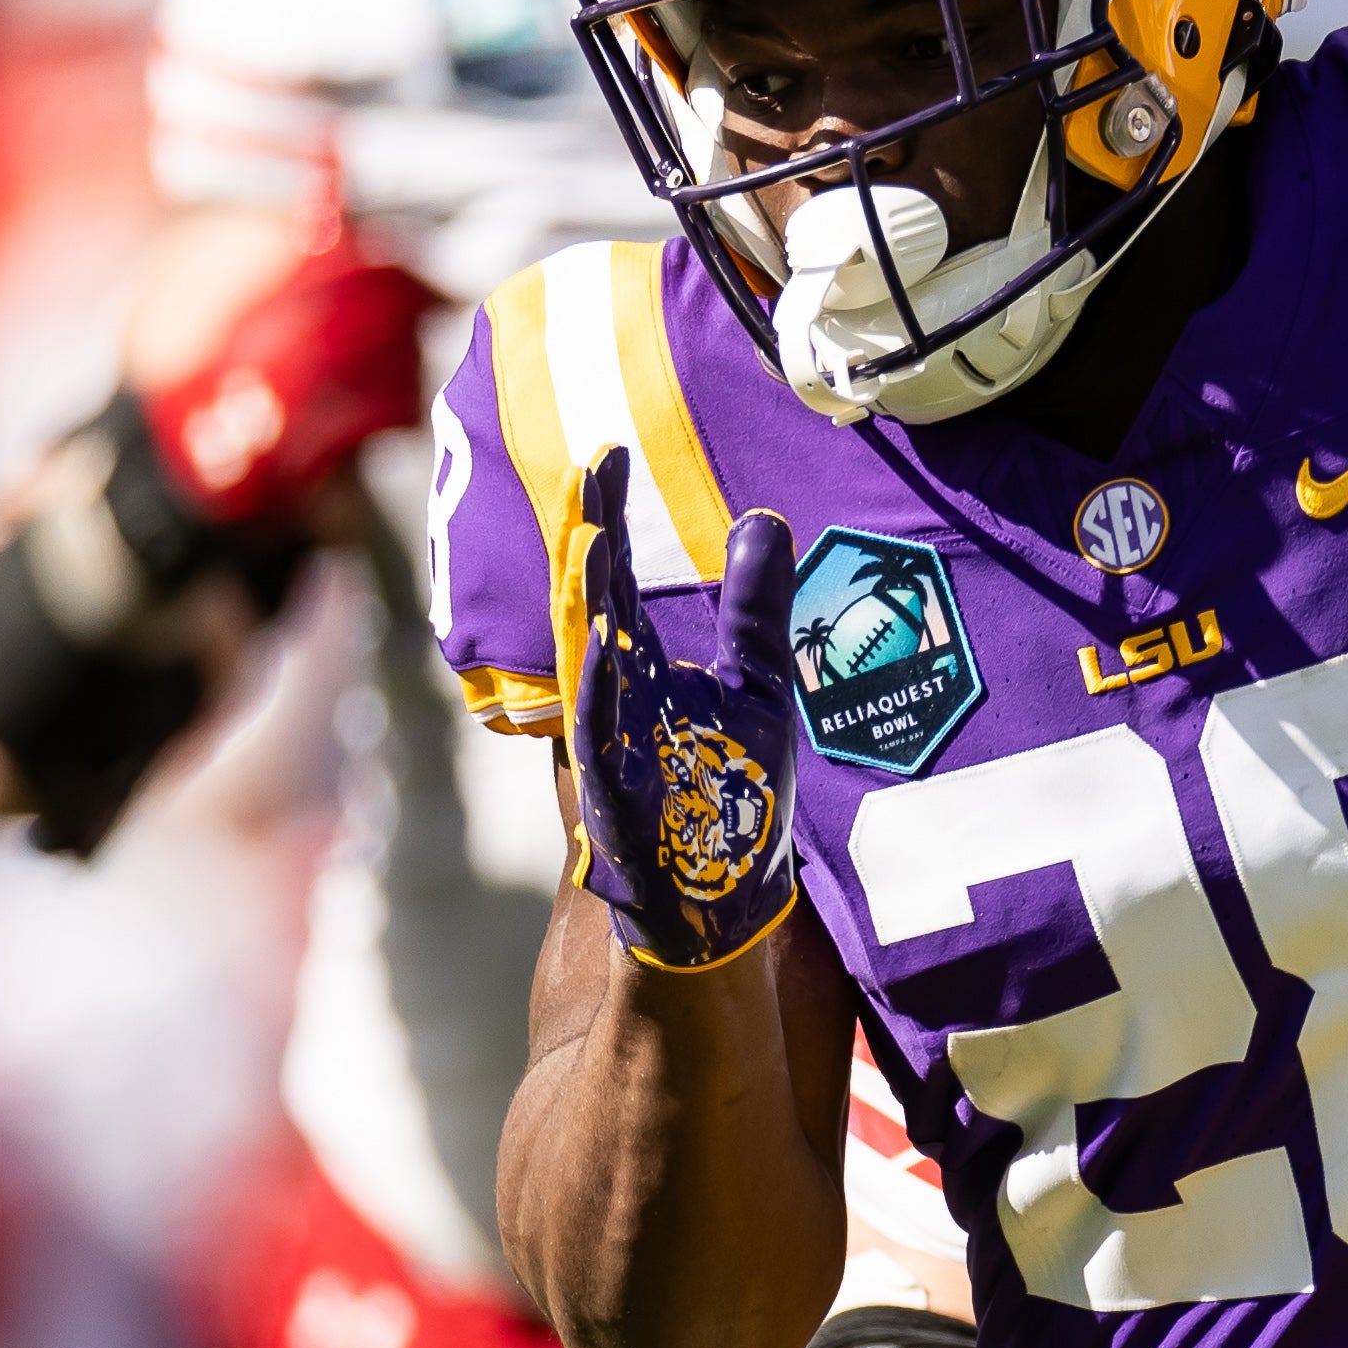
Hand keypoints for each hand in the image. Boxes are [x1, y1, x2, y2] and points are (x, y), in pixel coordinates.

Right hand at [560, 447, 802, 969]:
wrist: (728, 893)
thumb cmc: (734, 790)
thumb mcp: (760, 686)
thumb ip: (756, 609)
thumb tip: (762, 520)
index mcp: (641, 667)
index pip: (612, 578)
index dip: (605, 518)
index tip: (607, 454)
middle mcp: (614, 697)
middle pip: (587, 606)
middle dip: (585, 540)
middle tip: (585, 472)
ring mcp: (609, 746)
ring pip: (585, 663)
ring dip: (584, 602)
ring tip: (590, 536)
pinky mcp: (616, 797)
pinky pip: (600, 739)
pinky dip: (598, 692)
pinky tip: (602, 644)